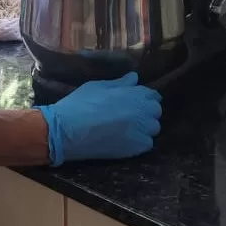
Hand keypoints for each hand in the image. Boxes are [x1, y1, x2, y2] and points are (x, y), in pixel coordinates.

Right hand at [37, 73, 161, 165]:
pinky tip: (125, 140)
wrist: (68, 130)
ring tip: (128, 128)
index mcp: (133, 93)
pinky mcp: (136, 148)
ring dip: (145, 127)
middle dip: (146, 111)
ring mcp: (141, 131)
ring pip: (153, 128)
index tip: (136, 101)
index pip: (152, 94)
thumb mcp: (97, 86)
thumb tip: (135, 77)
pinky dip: (140, 142)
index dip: (144, 98)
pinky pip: (147, 144)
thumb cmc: (80, 103)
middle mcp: (142, 111)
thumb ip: (120, 83)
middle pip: (156, 111)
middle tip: (130, 114)